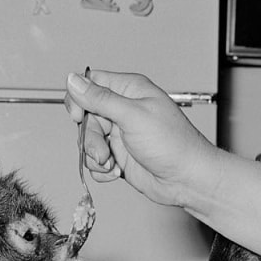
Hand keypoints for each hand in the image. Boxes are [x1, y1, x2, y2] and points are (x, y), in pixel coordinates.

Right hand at [64, 70, 219, 208]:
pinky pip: (96, 160)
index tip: (78, 116)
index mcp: (129, 91)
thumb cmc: (173, 144)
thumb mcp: (133, 115)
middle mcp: (124, 110)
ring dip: (95, 156)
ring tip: (112, 164)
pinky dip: (101, 169)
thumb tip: (73, 80)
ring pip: (89, 140)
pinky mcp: (119, 156)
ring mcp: (121, 134)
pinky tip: (116, 171)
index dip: (79, 99)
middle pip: (86, 116)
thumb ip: (100, 98)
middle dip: (90, 137)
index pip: (90, 83)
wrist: (187, 179)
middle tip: (103, 150)